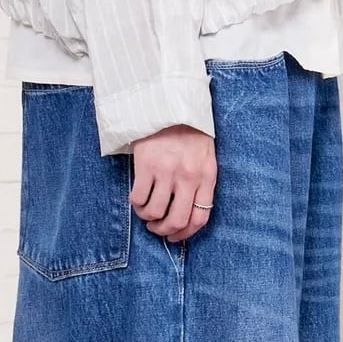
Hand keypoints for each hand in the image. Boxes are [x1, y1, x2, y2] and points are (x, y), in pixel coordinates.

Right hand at [130, 124, 216, 243]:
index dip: (186, 234)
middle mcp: (188, 177)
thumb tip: (190, 212)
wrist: (170, 105)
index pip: (200, 217)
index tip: (175, 236)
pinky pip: (138, 198)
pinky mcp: (146, 165)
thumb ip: (201, 182)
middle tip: (157, 227)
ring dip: (147, 218)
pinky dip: (136, 204)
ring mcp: (167, 171)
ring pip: (155, 212)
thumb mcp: (206, 157)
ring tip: (145, 212)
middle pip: (177, 221)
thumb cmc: (189, 132)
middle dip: (165, 231)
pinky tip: (137, 198)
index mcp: (206, 176)